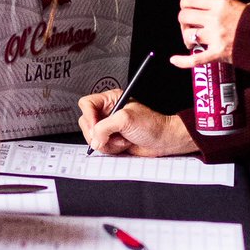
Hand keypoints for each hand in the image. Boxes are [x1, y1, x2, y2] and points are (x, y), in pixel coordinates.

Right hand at [77, 89, 197, 156]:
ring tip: (122, 138)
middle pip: (86, 123)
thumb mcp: (126, 120)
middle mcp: (108, 113)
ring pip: (93, 138)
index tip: (96, 127)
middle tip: (110, 135)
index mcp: (111, 100)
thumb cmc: (152, 125)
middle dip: (99, 133)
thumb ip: (105, 127)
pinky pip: (101, 147)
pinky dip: (112, 149)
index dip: (89, 116)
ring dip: (108, 143)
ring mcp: (109, 128)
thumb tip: (94, 139)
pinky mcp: (112, 140)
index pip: (87, 104)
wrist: (163, 141)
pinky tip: (124, 144)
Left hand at [169, 0, 249, 68]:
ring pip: (188, 35)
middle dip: (184, 22)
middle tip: (191, 27)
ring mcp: (215, 37)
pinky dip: (183, 61)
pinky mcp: (218, 53)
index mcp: (219, 3)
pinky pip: (195, 59)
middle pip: (184, 16)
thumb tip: (213, 5)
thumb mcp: (242, 4)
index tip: (189, 10)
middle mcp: (214, 18)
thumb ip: (225, 4)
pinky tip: (174, 60)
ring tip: (194, 42)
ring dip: (187, 38)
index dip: (185, 5)